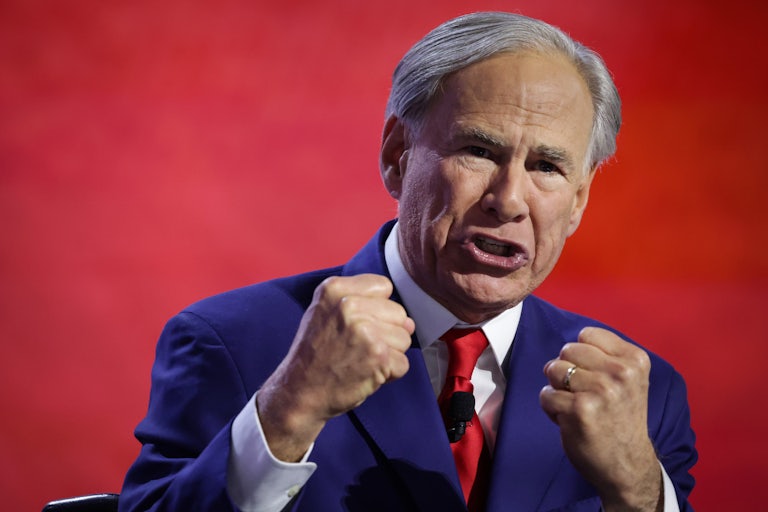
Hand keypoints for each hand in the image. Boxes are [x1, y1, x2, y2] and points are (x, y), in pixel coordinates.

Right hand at [257, 274, 414, 461]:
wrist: (299, 392)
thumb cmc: (315, 353)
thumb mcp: (326, 312)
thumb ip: (366, 304)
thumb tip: (410, 322)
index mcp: (334, 289)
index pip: (383, 286)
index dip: (376, 308)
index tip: (355, 324)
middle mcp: (349, 305)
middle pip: (399, 313)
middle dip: (386, 333)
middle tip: (357, 347)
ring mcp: (365, 330)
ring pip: (404, 338)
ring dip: (388, 355)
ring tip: (360, 360)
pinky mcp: (377, 356)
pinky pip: (403, 363)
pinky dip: (389, 374)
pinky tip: (365, 374)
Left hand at [539, 327, 662, 510]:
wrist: (628, 465)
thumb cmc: (621, 419)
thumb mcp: (629, 380)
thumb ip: (605, 356)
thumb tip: (570, 344)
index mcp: (634, 360)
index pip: (587, 335)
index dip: (581, 355)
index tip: (593, 375)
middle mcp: (621, 373)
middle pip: (566, 351)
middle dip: (565, 370)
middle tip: (582, 393)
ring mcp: (600, 391)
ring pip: (552, 370)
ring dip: (557, 389)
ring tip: (576, 406)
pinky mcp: (579, 410)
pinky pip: (546, 395)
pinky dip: (551, 408)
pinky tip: (569, 420)